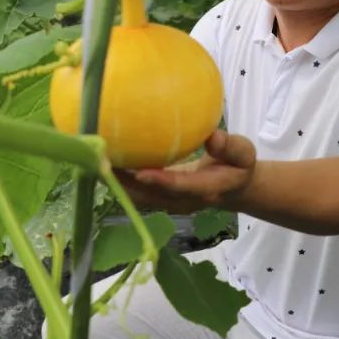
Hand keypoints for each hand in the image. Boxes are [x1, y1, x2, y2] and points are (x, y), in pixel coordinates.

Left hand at [112, 130, 256, 213]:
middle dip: (125, 184)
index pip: (180, 187)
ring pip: (137, 197)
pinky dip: (118, 178)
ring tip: (94, 160)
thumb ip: (231, 146)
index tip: (140, 171)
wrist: (232, 188)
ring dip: (116, 182)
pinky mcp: (158, 198)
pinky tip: (103, 159)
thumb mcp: (244, 153)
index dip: (160, 181)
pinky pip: (135, 191)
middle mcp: (182, 201)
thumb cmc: (237, 166)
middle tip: (103, 162)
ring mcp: (168, 203)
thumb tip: (212, 136)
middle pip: (150, 196)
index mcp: (206, 190)